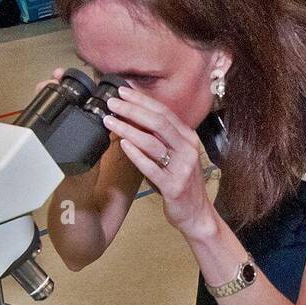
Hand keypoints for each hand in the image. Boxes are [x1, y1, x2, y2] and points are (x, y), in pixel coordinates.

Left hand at [102, 85, 216, 239]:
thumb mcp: (176, 155)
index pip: (164, 112)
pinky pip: (152, 167)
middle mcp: (188, 149)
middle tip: (111, 102)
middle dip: (133, 109)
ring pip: (153, 142)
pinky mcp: (173, 185)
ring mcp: (182, 167)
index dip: (142, 100)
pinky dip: (136, 154)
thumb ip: (160, 138)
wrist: (196, 213)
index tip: (122, 91)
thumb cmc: (181, 182)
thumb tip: (134, 116)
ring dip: (129, 129)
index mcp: (188, 138)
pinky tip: (122, 145)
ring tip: (109, 121)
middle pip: (158, 123)